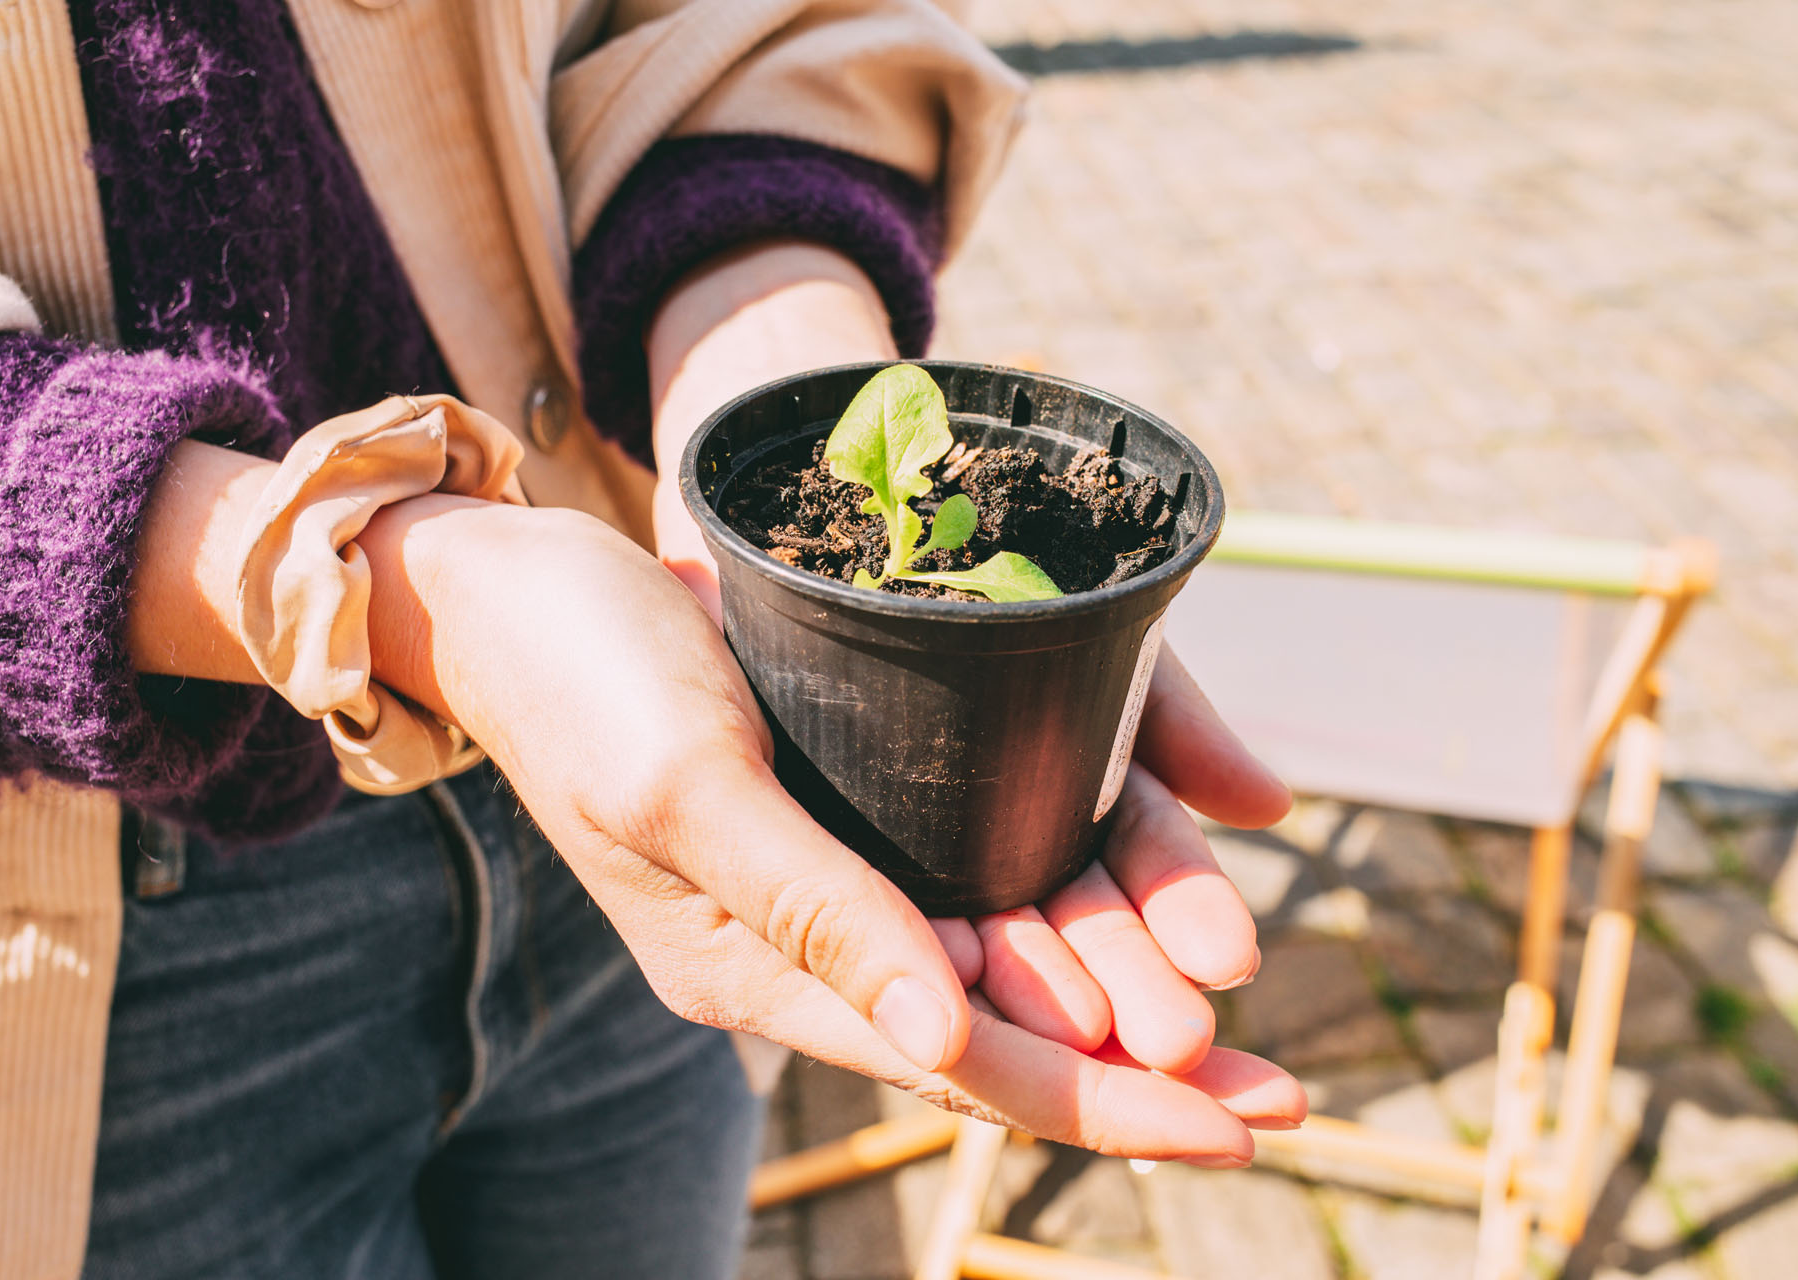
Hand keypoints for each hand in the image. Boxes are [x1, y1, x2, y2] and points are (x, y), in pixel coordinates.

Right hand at [359, 494, 1302, 1160]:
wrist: (512, 586)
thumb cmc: (580, 674)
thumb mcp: (685, 783)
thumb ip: (811, 910)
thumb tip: (946, 1042)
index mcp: (758, 971)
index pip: (965, 1066)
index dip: (1108, 1103)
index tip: (1241, 1119)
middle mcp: (807, 946)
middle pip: (1003, 1033)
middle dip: (1141, 1064)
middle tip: (1284, 1089)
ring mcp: (828, 880)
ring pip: (1002, 957)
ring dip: (1118, 978)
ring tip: (1238, 999)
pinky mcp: (843, 809)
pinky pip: (972, 873)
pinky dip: (1063, 893)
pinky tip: (1137, 889)